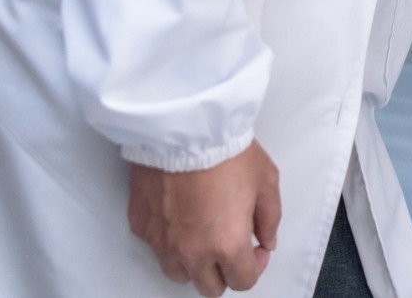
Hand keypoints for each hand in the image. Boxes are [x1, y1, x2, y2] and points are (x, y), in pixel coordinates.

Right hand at [127, 141, 280, 295]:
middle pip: (209, 288)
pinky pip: (157, 248)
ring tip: (205, 234)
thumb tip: (266, 241)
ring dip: (196, 263)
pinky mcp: (141, 227)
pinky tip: (182, 216)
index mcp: (226, 244)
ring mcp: (162, 242)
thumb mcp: (266, 181)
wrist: (184, 130)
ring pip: (179, 274)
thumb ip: (269, 219)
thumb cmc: (228, 153)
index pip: (242, 282)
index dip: (255, 267)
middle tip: (232, 246)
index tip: (257, 247)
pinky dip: (171, 241)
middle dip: (225, 272)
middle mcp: (191, 252)